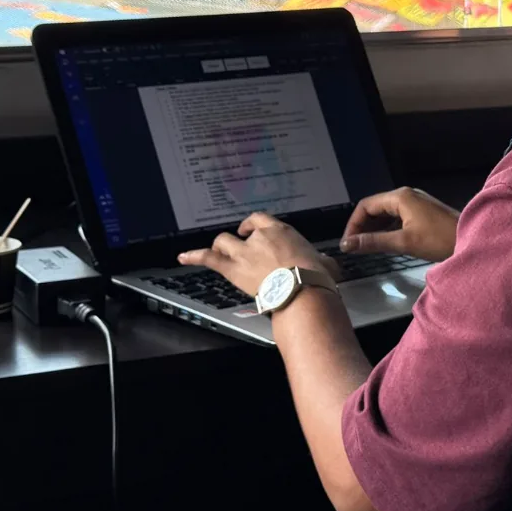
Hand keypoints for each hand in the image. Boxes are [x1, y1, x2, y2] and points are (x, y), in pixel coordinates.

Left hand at [178, 212, 339, 298]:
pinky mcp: (232, 268)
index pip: (260, 220)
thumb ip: (322, 260)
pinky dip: (194, 256)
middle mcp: (259, 238)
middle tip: (241, 249)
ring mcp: (243, 252)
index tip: (253, 230)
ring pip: (223, 243)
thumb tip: (328, 265)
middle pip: (240, 233)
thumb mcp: (324, 263)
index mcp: (280, 231)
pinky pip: (208, 258)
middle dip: (238, 241)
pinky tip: (183, 257)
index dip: (253, 225)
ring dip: (220, 248)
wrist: (302, 290)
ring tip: (220, 254)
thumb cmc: (314, 277)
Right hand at [339, 187, 459, 262]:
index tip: (347, 243)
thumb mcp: (404, 242)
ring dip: (374, 228)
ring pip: (386, 212)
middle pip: (375, 207)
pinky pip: (397, 217)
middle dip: (362, 226)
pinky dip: (387, 228)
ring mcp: (416, 202)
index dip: (353, 224)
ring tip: (366, 246)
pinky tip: (384, 241)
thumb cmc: (439, 240)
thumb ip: (374, 242)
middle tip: (354, 246)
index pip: (366, 206)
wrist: (472, 239)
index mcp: (400, 197)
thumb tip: (348, 244)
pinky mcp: (422, 211)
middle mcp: (406, 195)